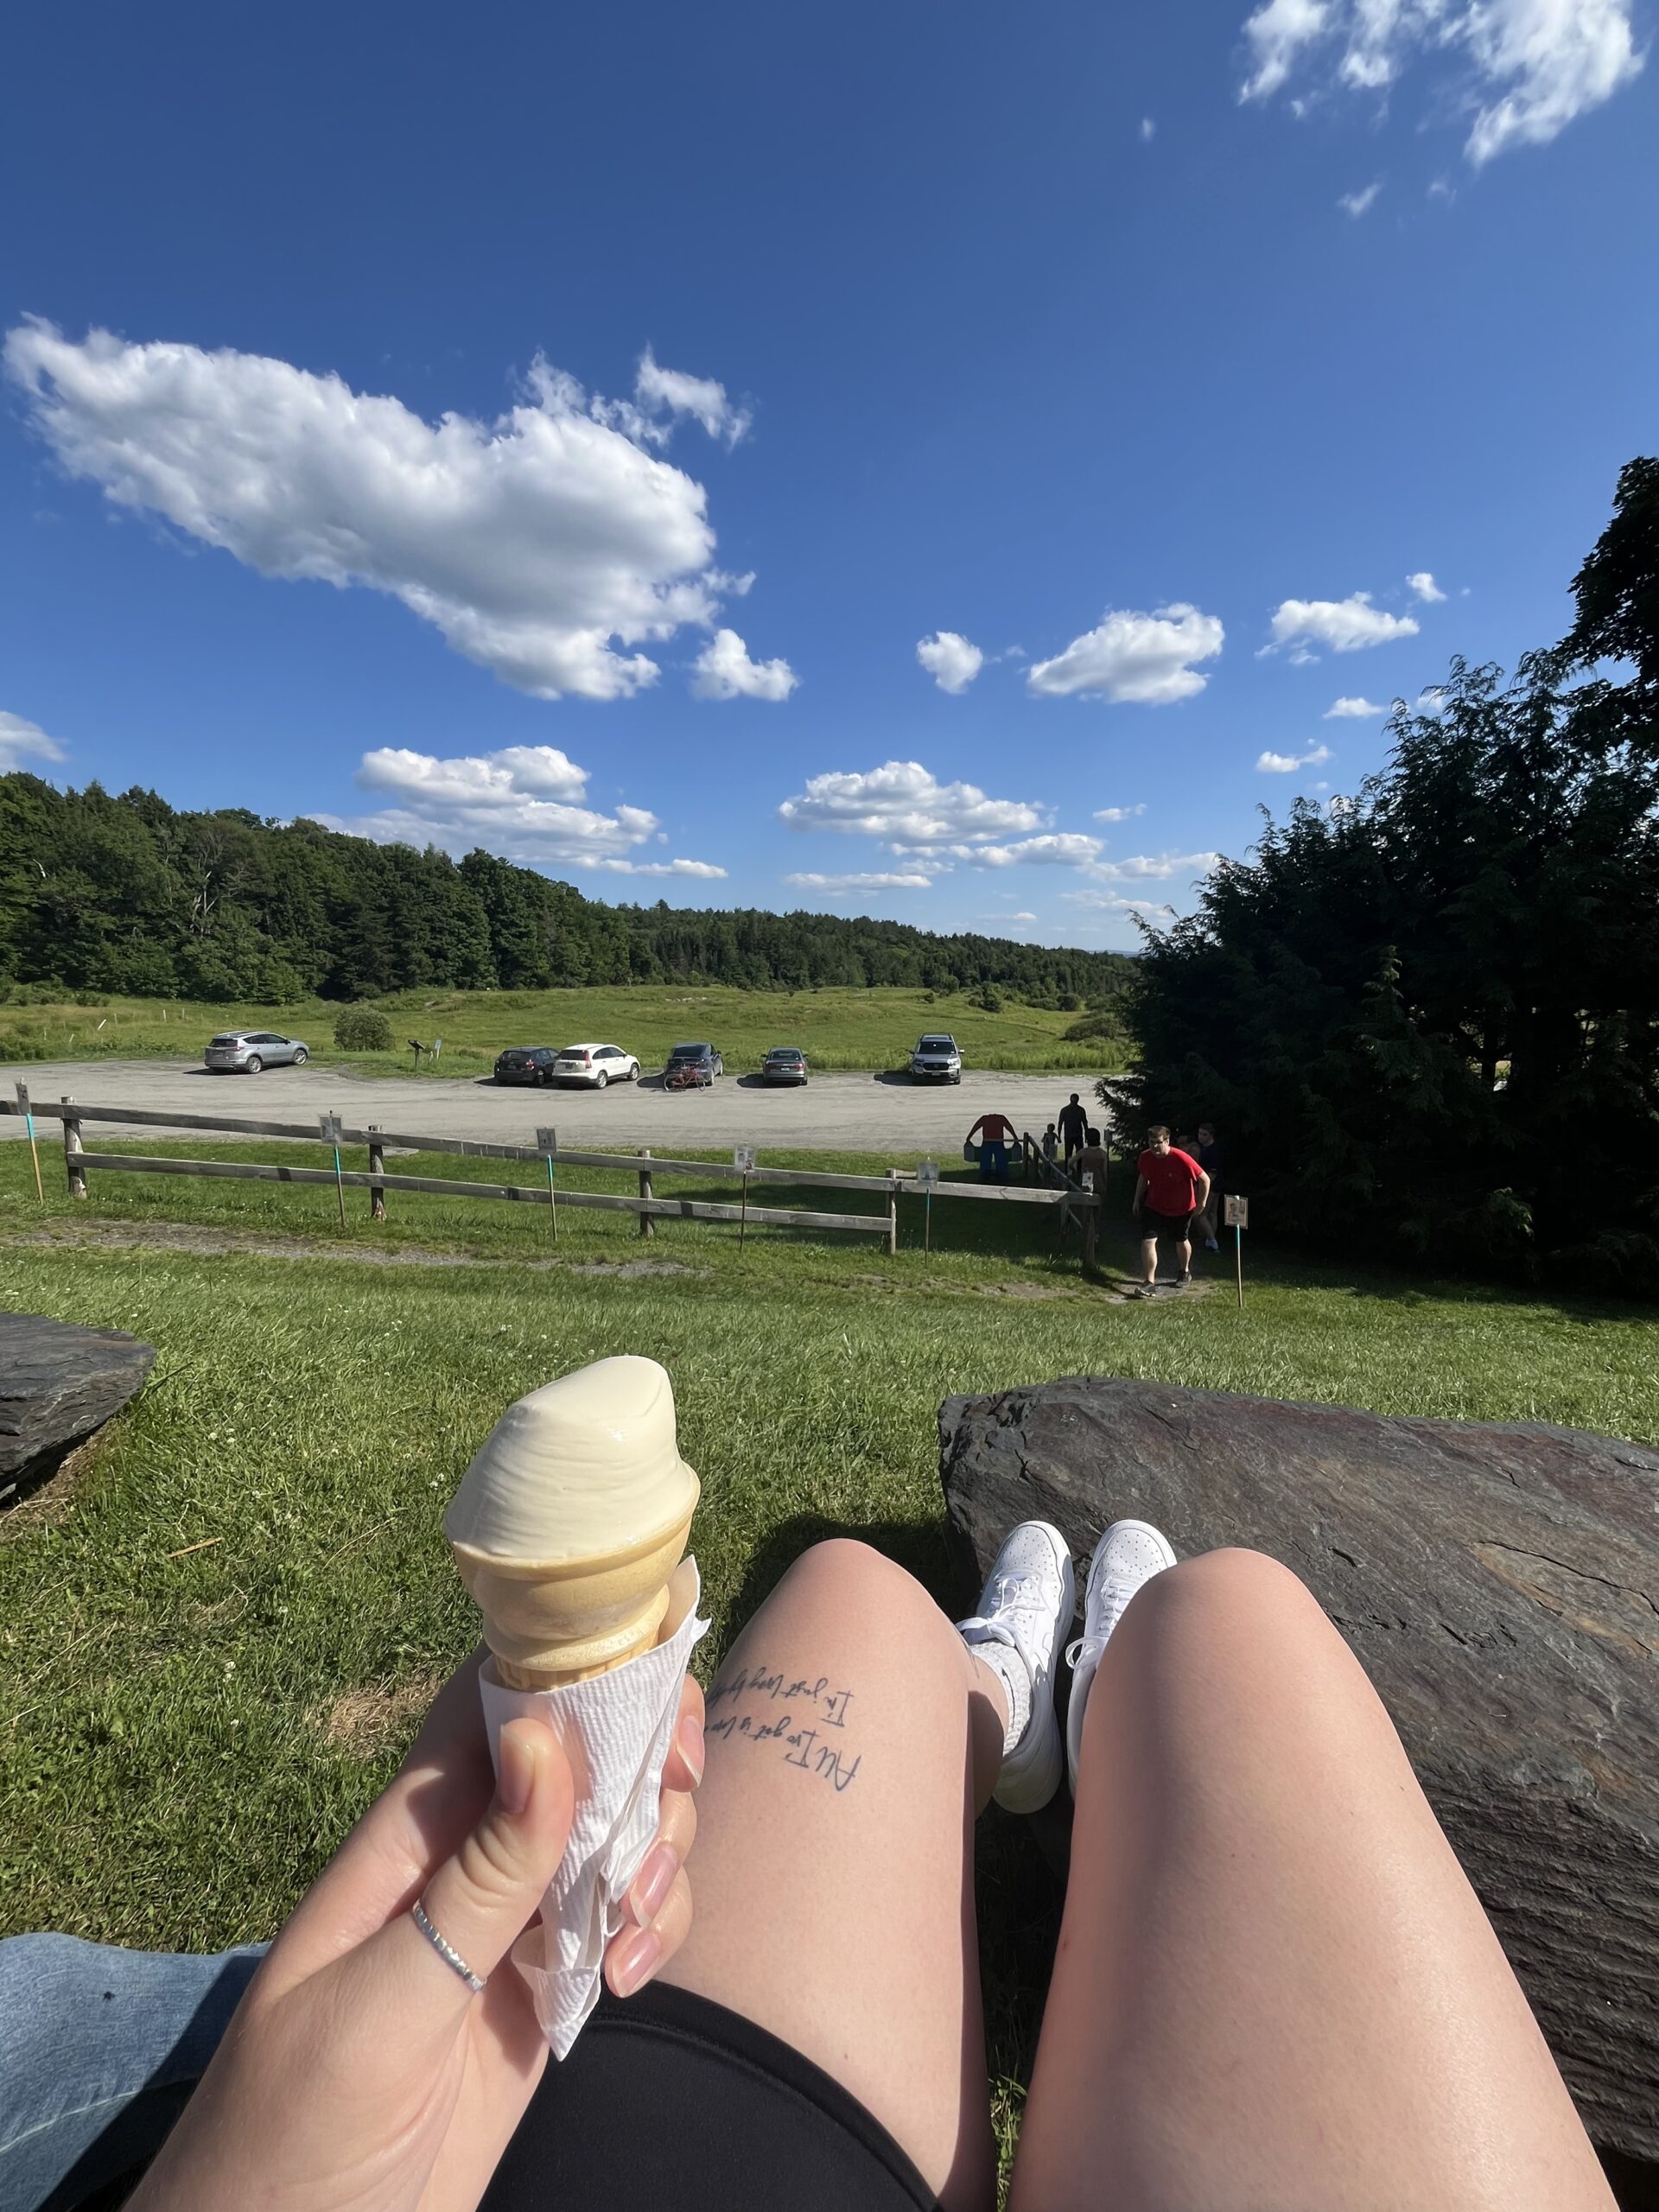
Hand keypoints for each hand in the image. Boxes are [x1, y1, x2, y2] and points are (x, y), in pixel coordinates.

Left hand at [131, 1653, 704, 2211]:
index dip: (580, 1673)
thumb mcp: (384, 2003)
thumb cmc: (293, 2130)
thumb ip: (476, 1878)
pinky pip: (622, 1920)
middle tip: (671, 1806)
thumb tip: (546, 1733)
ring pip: (619, 1831)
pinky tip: (628, 1982)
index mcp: (412, 1830)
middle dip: (648, 1761)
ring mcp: (511, 1923)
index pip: (498, 1698)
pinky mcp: (544, 1990)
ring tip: (632, 1930)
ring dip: (659, 1853)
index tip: (653, 1709)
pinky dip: (652, 1929)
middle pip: (584, 1752)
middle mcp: (470, 1856)